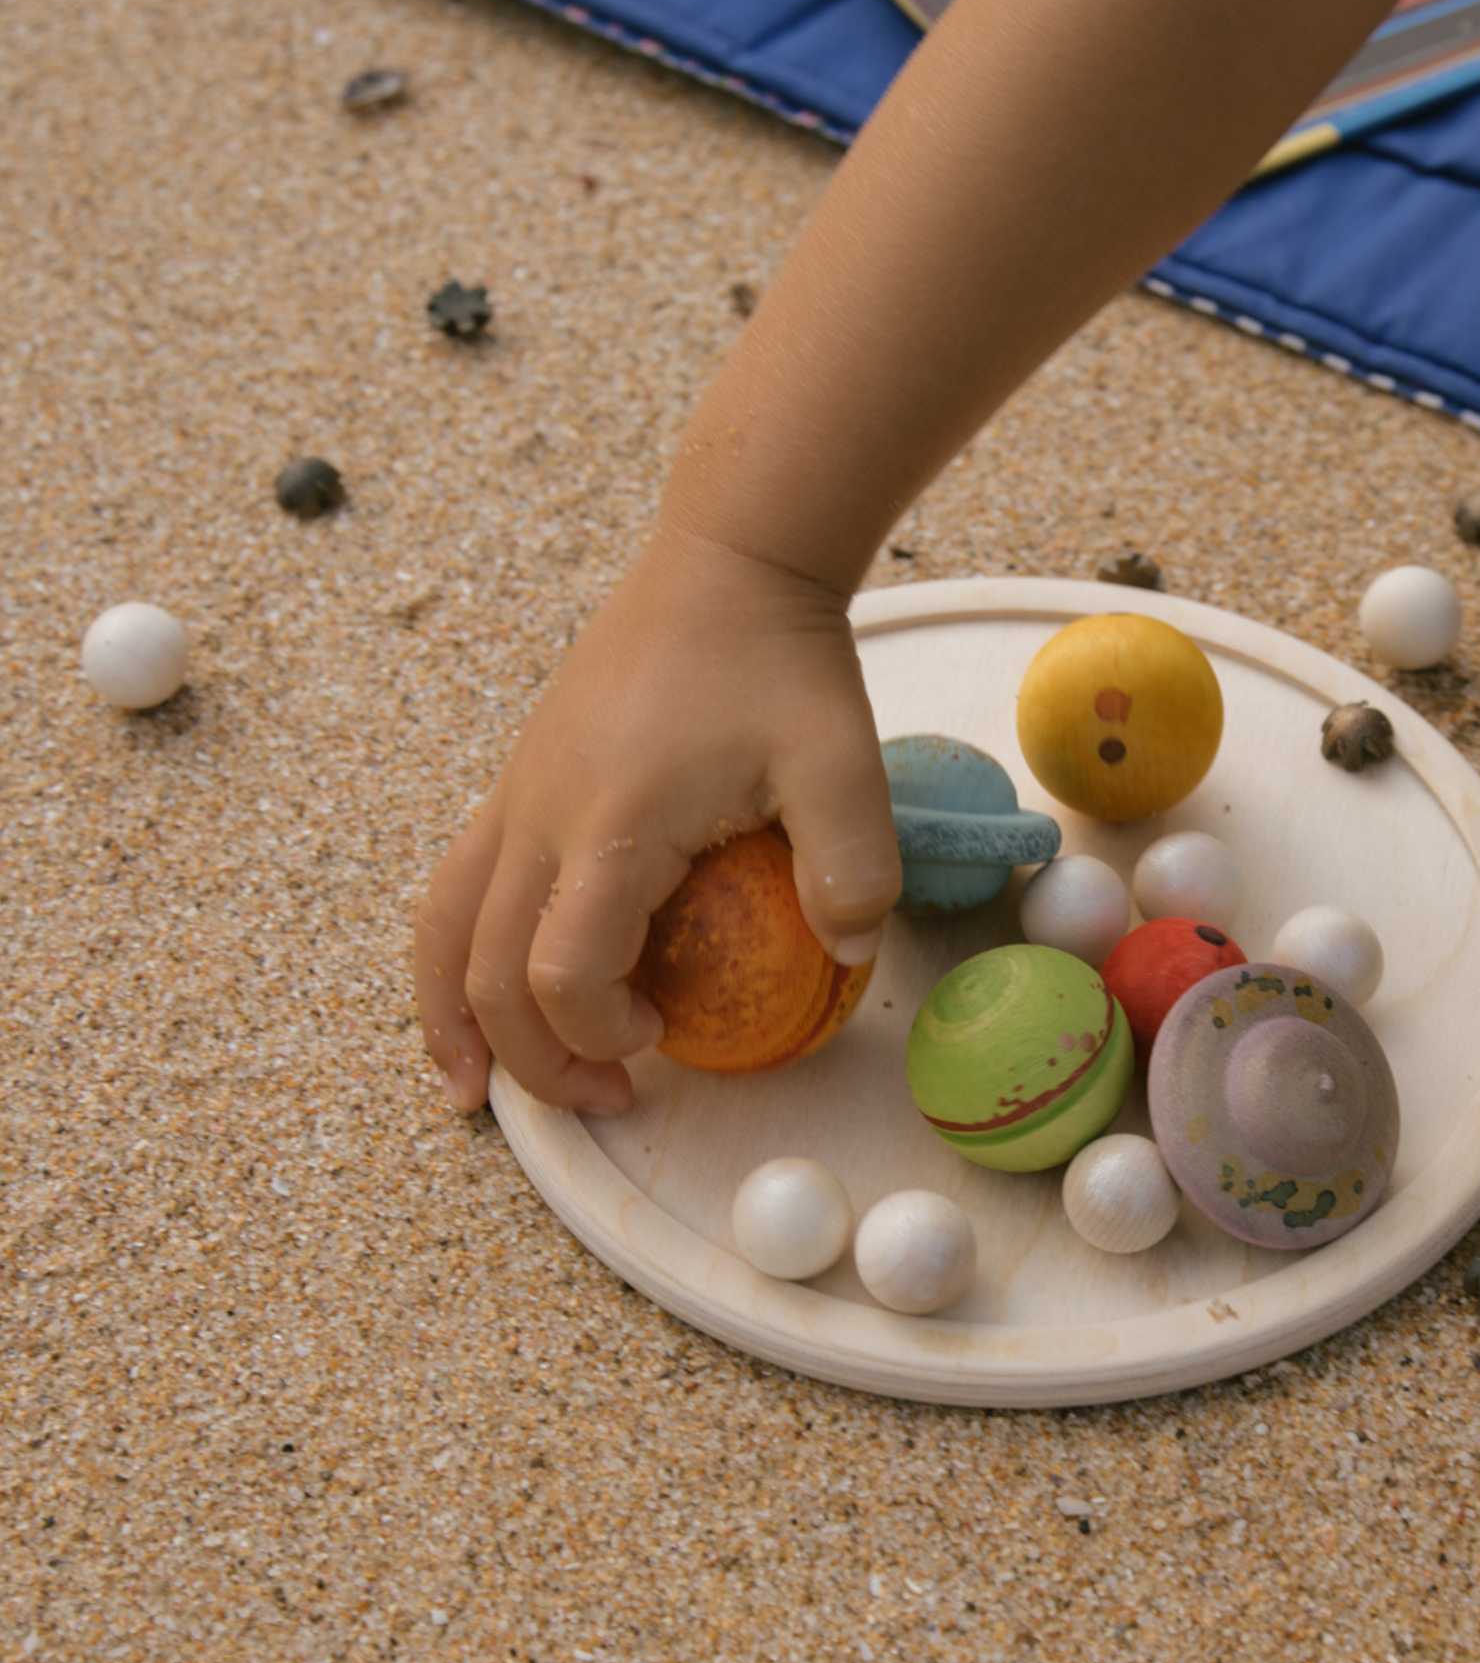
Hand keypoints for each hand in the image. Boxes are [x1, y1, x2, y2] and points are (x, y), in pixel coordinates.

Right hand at [413, 528, 900, 1114]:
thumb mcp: (842, 762)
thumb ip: (852, 865)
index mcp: (610, 825)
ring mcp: (517, 794)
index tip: (661, 1043)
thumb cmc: (782, 662)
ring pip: (444, 927)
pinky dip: (455, 953)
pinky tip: (481, 985)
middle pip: (486, 970)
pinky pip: (460, 883)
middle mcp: (539, 815)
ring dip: (453, 1017)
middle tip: (605, 1099)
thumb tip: (848, 955)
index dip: (593, 1032)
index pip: (560, 972)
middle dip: (533, 1058)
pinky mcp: (522, 777)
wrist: (728, 563)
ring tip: (470, 1090)